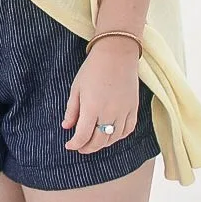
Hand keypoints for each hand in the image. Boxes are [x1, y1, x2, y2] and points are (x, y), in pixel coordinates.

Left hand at [62, 38, 139, 152]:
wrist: (117, 53)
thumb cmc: (93, 68)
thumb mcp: (76, 87)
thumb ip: (72, 110)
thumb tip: (66, 127)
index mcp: (91, 108)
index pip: (82, 136)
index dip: (75, 144)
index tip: (69, 145)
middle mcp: (108, 113)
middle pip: (98, 142)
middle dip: (87, 148)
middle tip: (80, 147)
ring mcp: (124, 112)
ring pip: (113, 139)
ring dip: (102, 144)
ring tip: (93, 142)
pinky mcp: (134, 109)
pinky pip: (128, 130)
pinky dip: (118, 137)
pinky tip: (111, 135)